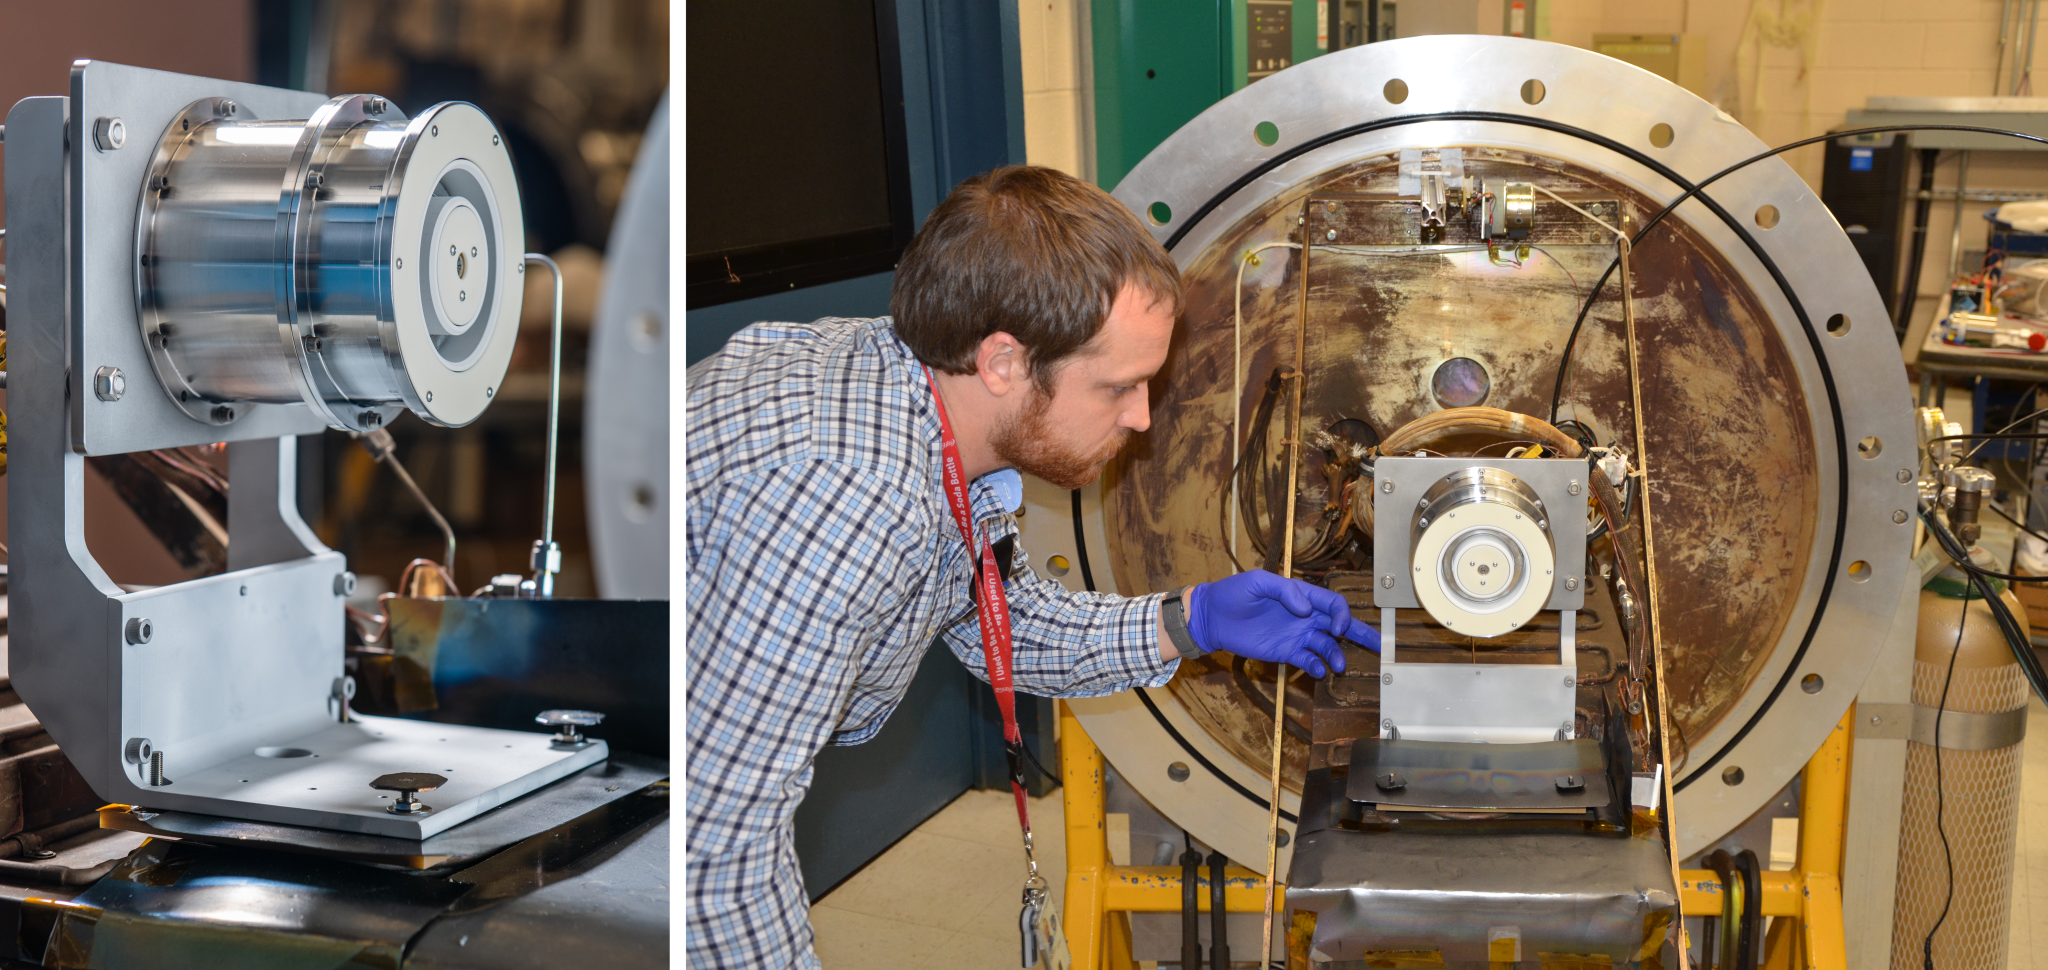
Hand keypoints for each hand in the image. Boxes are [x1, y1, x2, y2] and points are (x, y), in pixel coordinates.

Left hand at [1184, 570, 1378, 677]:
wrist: (1213, 617)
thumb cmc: (1233, 593)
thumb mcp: (1257, 582)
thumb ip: (1284, 590)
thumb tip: (1306, 608)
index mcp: (1301, 595)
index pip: (1332, 604)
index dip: (1341, 614)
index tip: (1338, 626)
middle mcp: (1304, 616)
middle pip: (1339, 625)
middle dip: (1360, 634)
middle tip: (1380, 646)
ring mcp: (1295, 635)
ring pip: (1326, 645)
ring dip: (1336, 655)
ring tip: (1338, 666)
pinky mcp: (1284, 651)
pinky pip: (1307, 660)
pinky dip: (1316, 666)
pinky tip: (1319, 671)